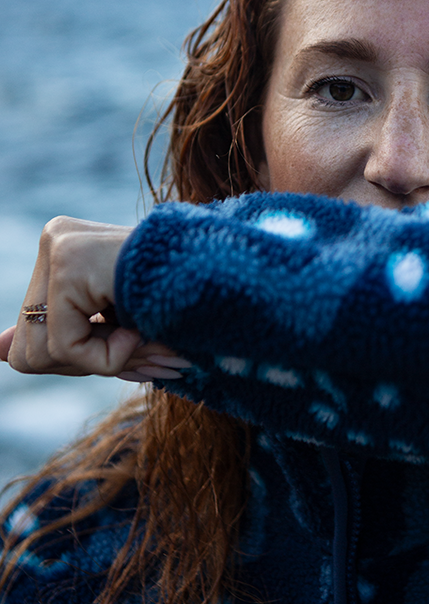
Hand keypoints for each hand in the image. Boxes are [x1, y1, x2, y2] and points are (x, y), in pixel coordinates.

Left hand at [0, 216, 189, 381]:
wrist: (224, 274)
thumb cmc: (179, 300)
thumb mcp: (116, 324)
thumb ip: (62, 337)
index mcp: (61, 249)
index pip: (31, 336)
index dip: (78, 359)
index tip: (129, 349)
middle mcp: (53, 239)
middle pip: (28, 349)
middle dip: (86, 364)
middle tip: (143, 353)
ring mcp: (58, 246)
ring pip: (42, 352)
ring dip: (102, 361)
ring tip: (145, 338)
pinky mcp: (70, 262)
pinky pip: (66, 344)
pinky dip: (108, 356)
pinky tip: (139, 329)